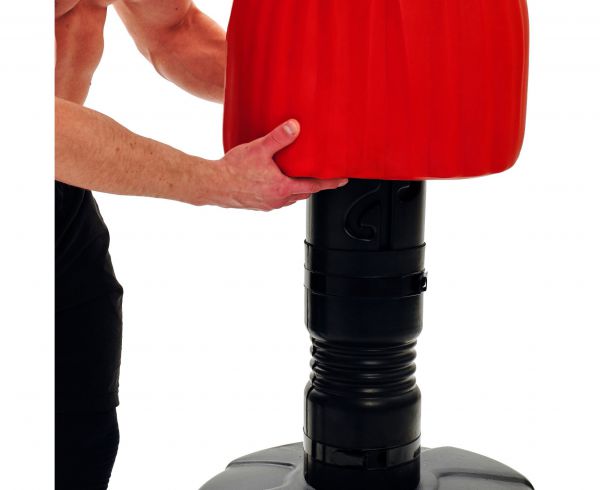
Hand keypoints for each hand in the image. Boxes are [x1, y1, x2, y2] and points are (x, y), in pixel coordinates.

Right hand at [210, 120, 347, 210]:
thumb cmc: (234, 170)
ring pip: (291, 197)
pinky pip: (278, 199)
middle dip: (315, 185)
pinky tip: (276, 181)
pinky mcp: (258, 204)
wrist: (213, 185)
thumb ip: (278, 138)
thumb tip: (295, 126)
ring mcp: (268, 204)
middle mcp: (278, 199)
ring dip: (298, 188)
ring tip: (299, 176)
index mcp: (282, 188)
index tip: (342, 180)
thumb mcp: (259, 149)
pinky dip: (283, 191)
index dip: (330, 182)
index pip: (314, 186)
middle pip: (304, 193)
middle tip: (322, 176)